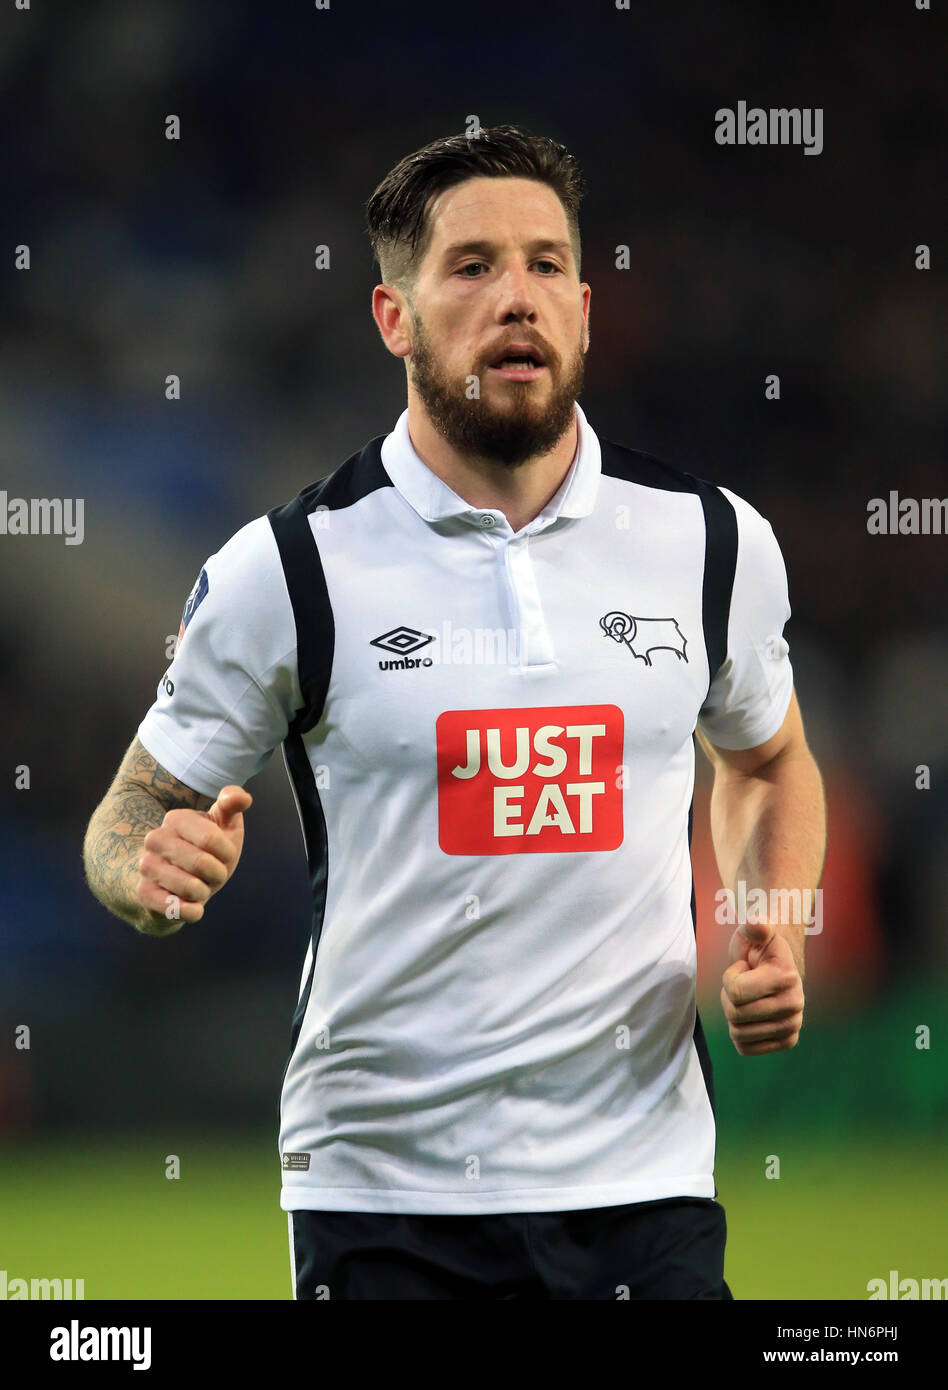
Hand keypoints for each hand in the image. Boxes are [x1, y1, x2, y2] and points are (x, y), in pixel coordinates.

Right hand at [135, 786, 251, 929]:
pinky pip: (177, 909)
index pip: (212, 838)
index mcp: (175, 819)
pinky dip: (193, 912)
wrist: (177, 883)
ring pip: (191, 887)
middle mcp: (155, 839)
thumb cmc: (207, 851)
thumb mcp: (224, 824)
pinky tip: (192, 906)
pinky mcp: (144, 893)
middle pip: (202, 863)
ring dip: (205, 892)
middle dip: (218, 874)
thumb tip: (243, 797)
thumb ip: (233, 804)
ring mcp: (146, 866)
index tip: (222, 854)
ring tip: (199, 887)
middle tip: (211, 873)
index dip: (226, 853)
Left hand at [720, 919, 804, 1054]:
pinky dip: (740, 1034)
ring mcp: (792, 1025)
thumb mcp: (754, 932)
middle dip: (730, 997)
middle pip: (735, 1015)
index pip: (735, 992)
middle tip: (745, 983)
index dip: (730, 977)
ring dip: (735, 1015)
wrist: (777, 965)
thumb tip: (755, 923)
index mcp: (787, 977)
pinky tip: (751, 1017)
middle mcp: (795, 1004)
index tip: (745, 968)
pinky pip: (746, 1048)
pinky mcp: (787, 1041)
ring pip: (738, 1033)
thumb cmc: (760, 947)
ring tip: (749, 998)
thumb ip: (754, 926)